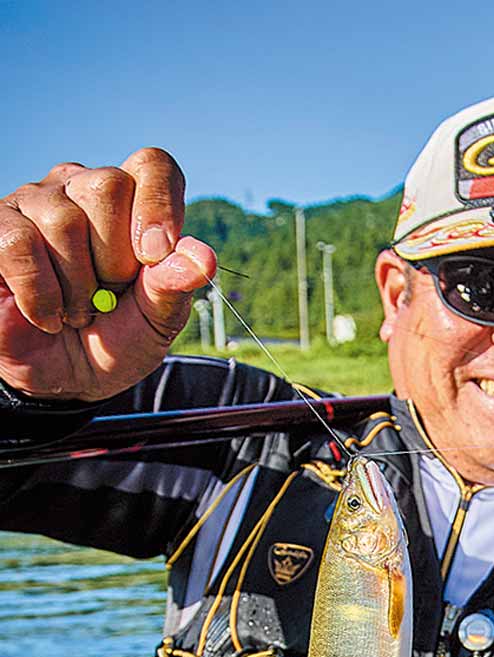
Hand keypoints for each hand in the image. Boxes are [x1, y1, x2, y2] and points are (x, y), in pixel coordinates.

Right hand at [0, 149, 215, 402]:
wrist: (64, 380)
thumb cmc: (114, 342)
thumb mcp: (155, 323)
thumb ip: (175, 288)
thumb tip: (202, 258)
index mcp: (131, 204)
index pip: (153, 167)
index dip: (160, 205)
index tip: (155, 256)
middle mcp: (81, 190)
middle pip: (108, 186)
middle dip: (116, 259)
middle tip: (109, 295)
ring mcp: (34, 204)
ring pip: (63, 220)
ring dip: (77, 288)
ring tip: (78, 312)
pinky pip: (19, 245)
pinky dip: (41, 294)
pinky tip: (47, 316)